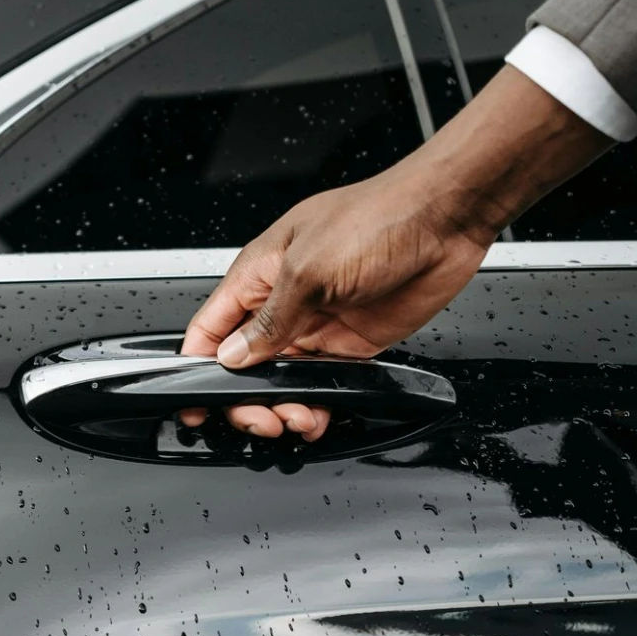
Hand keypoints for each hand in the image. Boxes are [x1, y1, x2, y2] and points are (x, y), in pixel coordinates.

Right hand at [179, 65, 613, 438]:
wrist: (445, 219)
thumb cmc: (377, 217)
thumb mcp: (309, 269)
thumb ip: (269, 319)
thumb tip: (234, 356)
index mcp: (259, 274)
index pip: (211, 328)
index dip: (195, 365)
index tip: (192, 402)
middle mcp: (284, 301)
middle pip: (245, 364)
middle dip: (245, 397)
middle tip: (261, 418)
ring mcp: (318, 324)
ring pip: (284, 380)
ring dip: (284, 406)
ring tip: (297, 418)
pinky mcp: (353, 343)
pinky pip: (326, 383)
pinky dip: (320, 405)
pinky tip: (320, 416)